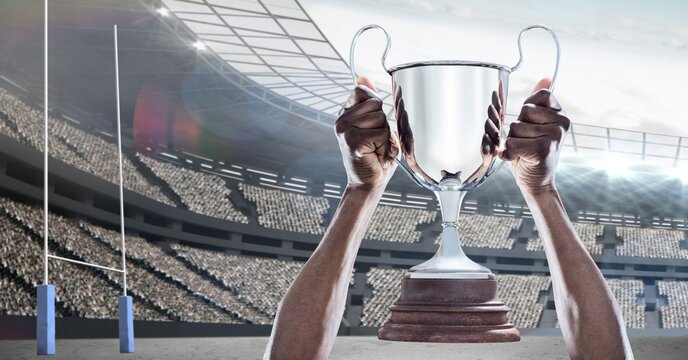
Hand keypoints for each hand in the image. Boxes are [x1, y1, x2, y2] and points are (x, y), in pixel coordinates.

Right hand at [335, 77, 398, 190]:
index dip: (374, 105)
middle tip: (375, 140)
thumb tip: (362, 76)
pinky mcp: (353, 141)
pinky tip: (375, 154)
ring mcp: (345, 130)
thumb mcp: (373, 123)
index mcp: (344, 113)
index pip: (362, 90)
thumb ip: (368, 100)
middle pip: (375, 103)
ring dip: (384, 135)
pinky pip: (382, 133)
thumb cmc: (374, 155)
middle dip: (382, 122)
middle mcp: (341, 120)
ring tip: (375, 147)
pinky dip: (385, 145)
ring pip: (380, 118)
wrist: (368, 183)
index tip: (371, 124)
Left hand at [500, 78, 570, 194]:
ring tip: (524, 151)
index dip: (527, 110)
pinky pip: (512, 143)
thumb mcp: (535, 124)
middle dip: (517, 128)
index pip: (539, 96)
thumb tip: (546, 78)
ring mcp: (554, 136)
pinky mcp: (543, 149)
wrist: (537, 182)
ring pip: (515, 128)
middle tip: (527, 142)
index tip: (532, 125)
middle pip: (523, 112)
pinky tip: (519, 159)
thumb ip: (538, 102)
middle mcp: (562, 123)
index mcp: (561, 114)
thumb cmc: (532, 152)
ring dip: (513, 141)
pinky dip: (508, 153)